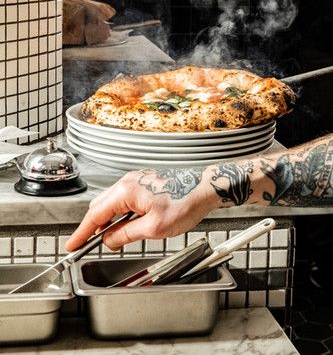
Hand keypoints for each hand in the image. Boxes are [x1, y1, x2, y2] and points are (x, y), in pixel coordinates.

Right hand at [66, 166, 217, 251]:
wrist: (206, 187)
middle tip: (87, 245)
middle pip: (100, 206)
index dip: (82, 233)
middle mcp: (128, 182)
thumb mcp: (154, 228)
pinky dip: (119, 213)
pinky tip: (125, 225)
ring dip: (107, 220)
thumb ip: (126, 234)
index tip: (72, 245)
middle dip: (92, 227)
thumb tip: (109, 240)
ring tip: (109, 238)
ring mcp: (136, 180)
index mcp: (126, 190)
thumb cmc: (185, 201)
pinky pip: (124, 199)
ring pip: (112, 202)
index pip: (95, 214)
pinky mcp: (144, 183)